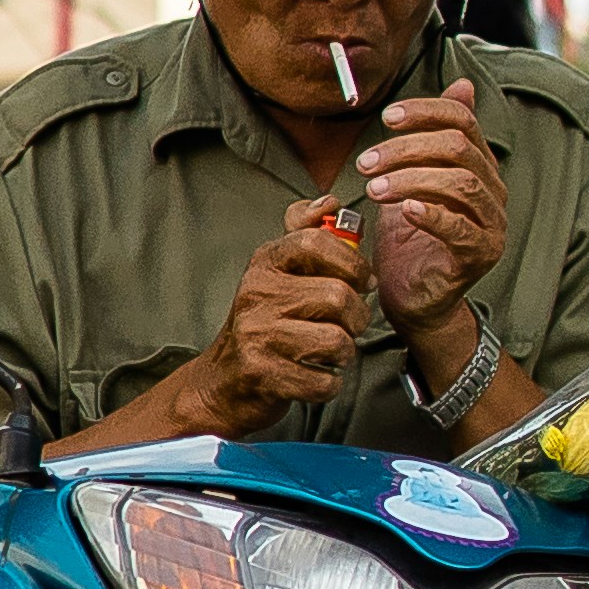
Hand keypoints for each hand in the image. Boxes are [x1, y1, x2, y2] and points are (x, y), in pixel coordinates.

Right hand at [190, 205, 374, 429]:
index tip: (363, 281)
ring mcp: (257, 334)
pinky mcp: (263, 374)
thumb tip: (329, 203)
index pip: (315, 242)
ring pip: (336, 341)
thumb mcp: (279, 272)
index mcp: (265, 263)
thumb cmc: (265, 324)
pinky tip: (315, 376)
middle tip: (347, 325)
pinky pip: (324, 381)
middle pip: (338, 297)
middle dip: (356, 317)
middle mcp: (257, 294)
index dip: (353, 262)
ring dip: (344, 353)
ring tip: (328, 352)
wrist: (225, 381)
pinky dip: (328, 385)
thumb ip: (306, 234)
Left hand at [357, 81, 506, 345]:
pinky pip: (460, 228)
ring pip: (460, 183)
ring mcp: (491, 224)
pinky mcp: (480, 255)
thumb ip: (434, 136)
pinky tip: (403, 210)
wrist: (414, 296)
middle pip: (459, 148)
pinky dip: (431, 214)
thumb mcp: (416, 177)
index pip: (462, 120)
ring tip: (373, 188)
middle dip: (407, 148)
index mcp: (479, 166)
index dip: (424, 112)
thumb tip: (463, 84)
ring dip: (410, 178)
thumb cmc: (411, 237)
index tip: (385, 118)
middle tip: (366, 162)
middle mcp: (493, 191)